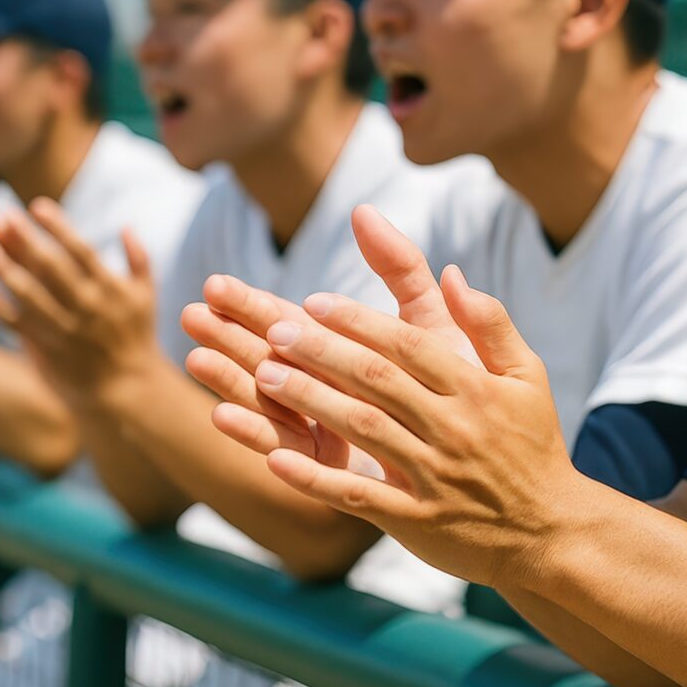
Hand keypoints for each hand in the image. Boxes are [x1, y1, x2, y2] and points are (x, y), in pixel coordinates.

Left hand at [0, 199, 158, 397]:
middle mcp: (86, 305)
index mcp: (110, 288)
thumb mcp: (146, 295)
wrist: (127, 386)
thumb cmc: (137, 335)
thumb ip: (139, 259)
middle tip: (1, 217)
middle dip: (24, 240)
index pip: (80, 250)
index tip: (37, 206)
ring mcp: (64, 327)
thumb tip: (126, 226)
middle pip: (49, 267)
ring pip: (28, 294)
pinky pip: (15, 323)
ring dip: (3, 269)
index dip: (58, 227)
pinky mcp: (46, 347)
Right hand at [187, 205, 478, 465]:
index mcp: (348, 353)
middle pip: (269, 358)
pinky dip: (256, 431)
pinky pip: (292, 451)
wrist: (497, 458)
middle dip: (230, 336)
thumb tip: (366, 212)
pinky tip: (222, 414)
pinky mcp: (336, 474)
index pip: (292, 323)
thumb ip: (402, 271)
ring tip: (197, 356)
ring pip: (271, 401)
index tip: (217, 284)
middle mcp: (331, 392)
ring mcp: (328, 433)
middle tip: (189, 314)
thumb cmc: (464, 385)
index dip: (254, 305)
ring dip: (231, 379)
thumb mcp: (432, 321)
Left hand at [207, 211, 579, 587]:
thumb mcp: (528, 376)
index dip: (359, 321)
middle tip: (275, 331)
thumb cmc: (534, 446)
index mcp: (477, 388)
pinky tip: (274, 461)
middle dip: (322, 352)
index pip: (409, 345)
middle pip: (378, 380)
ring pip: (363, 430)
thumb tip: (452, 273)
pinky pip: (360, 496)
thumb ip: (491, 322)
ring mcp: (433, 475)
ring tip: (264, 376)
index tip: (315, 302)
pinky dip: (316, 479)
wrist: (552, 529)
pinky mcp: (416, 520)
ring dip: (310, 401)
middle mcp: (454, 428)